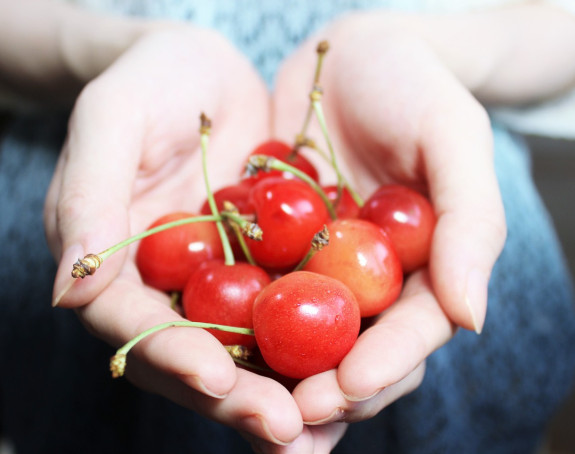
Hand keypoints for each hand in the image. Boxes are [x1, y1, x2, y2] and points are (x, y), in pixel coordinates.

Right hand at [44, 26, 302, 444]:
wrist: (204, 70)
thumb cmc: (150, 83)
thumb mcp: (112, 121)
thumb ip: (87, 199)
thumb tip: (68, 293)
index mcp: (116, 264)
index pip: (134, 323)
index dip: (170, 353)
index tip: (213, 376)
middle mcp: (167, 287)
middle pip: (194, 354)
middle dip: (237, 396)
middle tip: (285, 430)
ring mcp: (218, 282)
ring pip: (245, 349)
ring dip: (282, 392)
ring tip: (323, 429)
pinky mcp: (267, 267)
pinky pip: (288, 312)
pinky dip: (315, 345)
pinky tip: (351, 369)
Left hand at [265, 12, 505, 451]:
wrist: (352, 57)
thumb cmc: (413, 88)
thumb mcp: (452, 137)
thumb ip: (470, 224)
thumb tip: (471, 318)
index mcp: (422, 269)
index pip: (411, 332)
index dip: (385, 364)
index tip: (349, 385)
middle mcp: (370, 282)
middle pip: (355, 354)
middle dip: (327, 393)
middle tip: (291, 422)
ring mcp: (320, 271)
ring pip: (303, 341)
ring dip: (277, 383)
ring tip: (248, 413)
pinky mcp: (273, 251)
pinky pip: (254, 294)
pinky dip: (235, 327)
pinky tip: (210, 351)